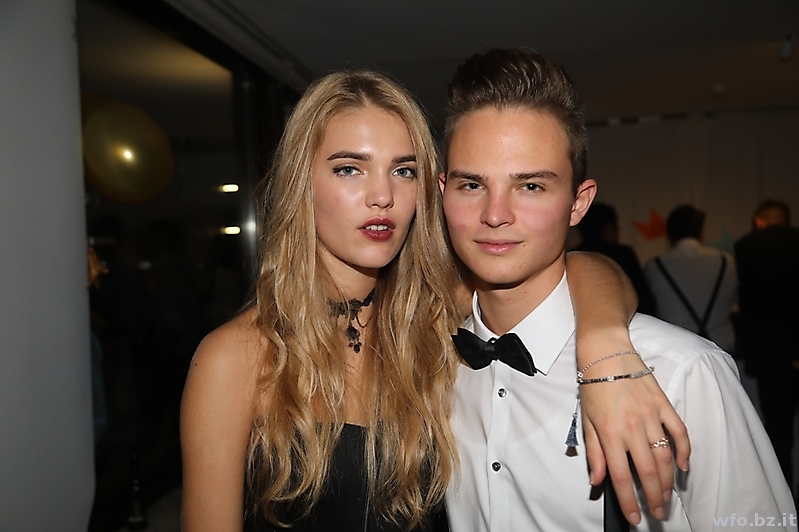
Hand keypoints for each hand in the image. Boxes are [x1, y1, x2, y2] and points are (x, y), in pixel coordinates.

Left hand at [580, 353, 689, 524]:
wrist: (606, 353)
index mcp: (610, 433)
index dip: (628, 500)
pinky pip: (679, 432)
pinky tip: (684, 466)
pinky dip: (685, 451)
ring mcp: (651, 415)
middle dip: (653, 497)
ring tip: (666, 495)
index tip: (634, 517)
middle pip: (647, 472)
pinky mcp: (664, 405)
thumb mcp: (586, 420)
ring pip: (665, 456)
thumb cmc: (593, 386)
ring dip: (668, 480)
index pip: (620, 476)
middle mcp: (632, 427)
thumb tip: (596, 480)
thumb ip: (594, 452)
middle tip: (657, 513)